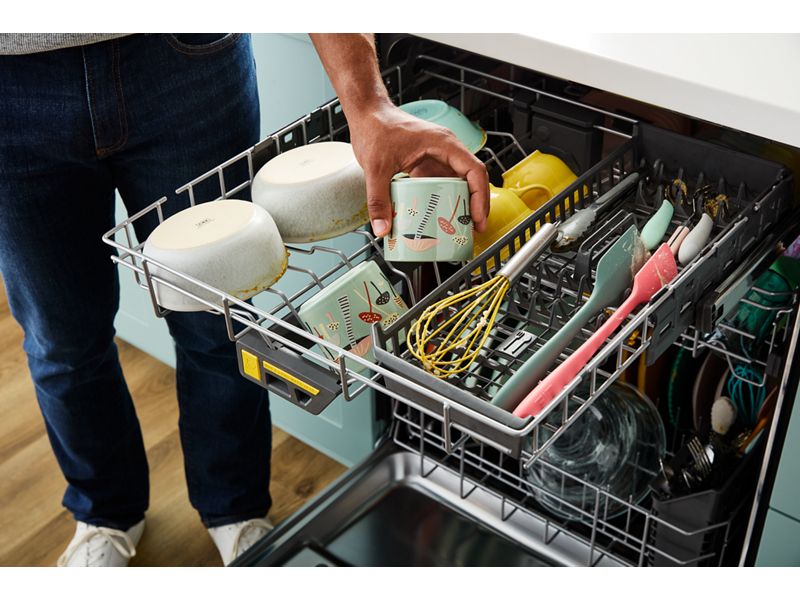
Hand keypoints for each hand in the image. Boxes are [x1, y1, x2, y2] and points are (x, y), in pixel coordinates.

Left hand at [347, 101, 489, 236]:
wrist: (367, 113)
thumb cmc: (376, 127)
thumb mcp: (376, 167)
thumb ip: (379, 199)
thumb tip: (382, 228)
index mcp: (443, 144)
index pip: (474, 170)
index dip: (480, 196)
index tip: (477, 217)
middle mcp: (445, 149)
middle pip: (471, 178)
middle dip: (475, 204)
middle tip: (473, 229)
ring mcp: (436, 156)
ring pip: (457, 182)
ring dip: (460, 203)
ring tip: (459, 227)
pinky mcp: (425, 163)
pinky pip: (440, 184)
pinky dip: (442, 200)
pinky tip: (437, 216)